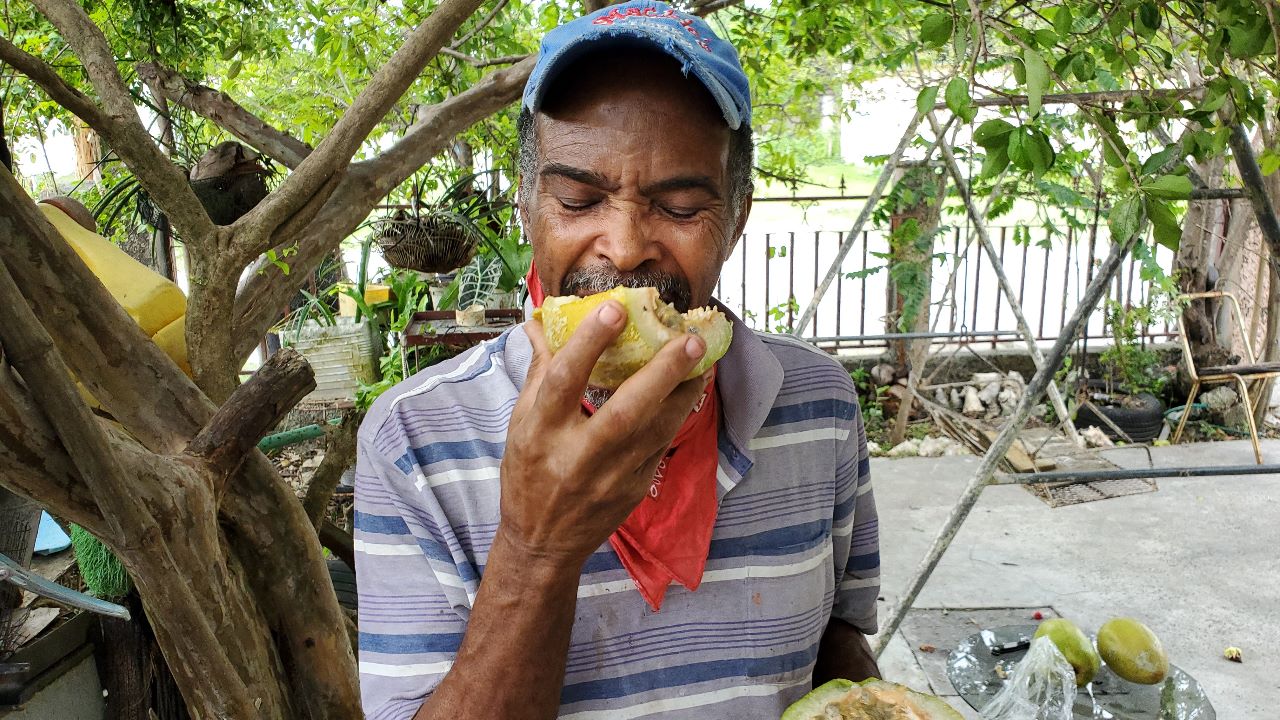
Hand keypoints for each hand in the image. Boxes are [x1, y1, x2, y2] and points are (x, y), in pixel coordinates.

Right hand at [498, 299, 709, 567]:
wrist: (544, 544)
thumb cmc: (528, 474)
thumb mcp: (520, 424)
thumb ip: (539, 372)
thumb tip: (542, 321)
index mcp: (540, 433)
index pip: (563, 382)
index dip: (588, 344)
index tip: (615, 309)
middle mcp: (577, 456)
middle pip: (624, 412)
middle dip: (660, 373)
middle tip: (688, 338)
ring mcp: (611, 477)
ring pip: (656, 430)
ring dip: (684, 391)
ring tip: (703, 355)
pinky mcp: (635, 489)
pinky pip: (663, 444)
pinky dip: (680, 413)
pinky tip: (694, 387)